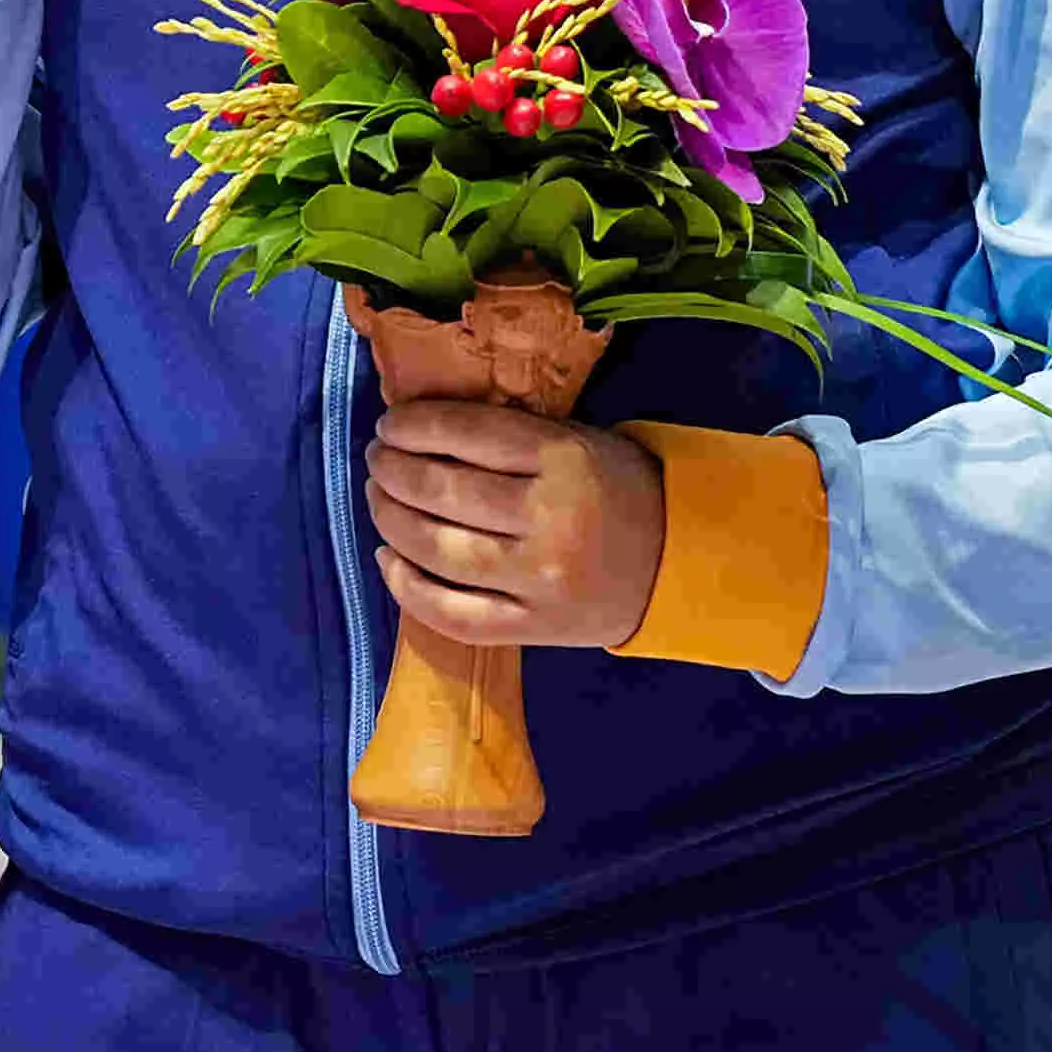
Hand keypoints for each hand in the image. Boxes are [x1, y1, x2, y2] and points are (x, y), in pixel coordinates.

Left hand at [364, 400, 665, 651]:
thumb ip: (508, 436)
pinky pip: (451, 614)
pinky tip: (388, 559)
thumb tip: (418, 427)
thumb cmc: (615, 489)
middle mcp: (550, 519)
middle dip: (393, 470)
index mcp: (565, 459)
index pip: (469, 433)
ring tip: (378, 499)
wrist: (675, 563)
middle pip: (443, 491)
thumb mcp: (577, 441)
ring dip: (390, 520)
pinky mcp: (532, 627)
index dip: (415, 426)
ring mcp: (538, 580)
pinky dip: (407, 587)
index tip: (389, 424)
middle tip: (377, 459)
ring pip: (437, 550)